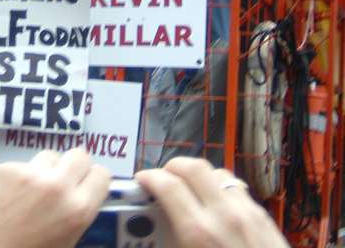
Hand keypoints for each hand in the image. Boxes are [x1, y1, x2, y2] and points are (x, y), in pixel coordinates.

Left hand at [0, 148, 109, 247]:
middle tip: (60, 181)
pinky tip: (5, 196)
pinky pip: (20, 164)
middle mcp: (57, 186)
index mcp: (77, 210)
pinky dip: (16, 176)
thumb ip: (74, 214)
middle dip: (72, 166)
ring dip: (45, 169)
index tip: (85, 184)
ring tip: (30, 191)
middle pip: (79, 154)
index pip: (101, 174)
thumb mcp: (63, 244)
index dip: (93, 179)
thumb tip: (80, 197)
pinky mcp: (3, 168)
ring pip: (48, 156)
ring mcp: (29, 174)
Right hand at [135, 157, 288, 247]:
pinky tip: (217, 206)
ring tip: (189, 190)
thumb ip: (171, 243)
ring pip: (217, 173)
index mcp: (198, 232)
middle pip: (193, 167)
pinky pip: (238, 190)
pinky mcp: (265, 219)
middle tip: (163, 178)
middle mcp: (224, 215)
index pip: (167, 185)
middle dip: (172, 167)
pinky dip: (221, 189)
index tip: (143, 181)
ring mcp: (248, 214)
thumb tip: (152, 232)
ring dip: (198, 176)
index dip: (149, 178)